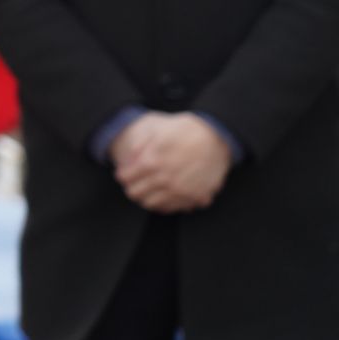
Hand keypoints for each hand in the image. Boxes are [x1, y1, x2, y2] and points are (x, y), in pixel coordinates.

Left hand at [115, 112, 231, 212]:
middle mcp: (165, 180)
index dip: (123, 175)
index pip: (125, 179)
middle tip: (135, 183)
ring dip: (147, 197)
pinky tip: (167, 194)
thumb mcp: (158, 132)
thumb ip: (139, 147)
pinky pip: (173, 208)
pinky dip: (166, 203)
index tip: (124, 174)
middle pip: (135, 194)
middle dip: (132, 188)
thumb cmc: (186, 131)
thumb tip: (128, 161)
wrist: (217, 136)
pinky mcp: (196, 197)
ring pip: (152, 204)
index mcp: (152, 162)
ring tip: (150, 189)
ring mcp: (181, 191)